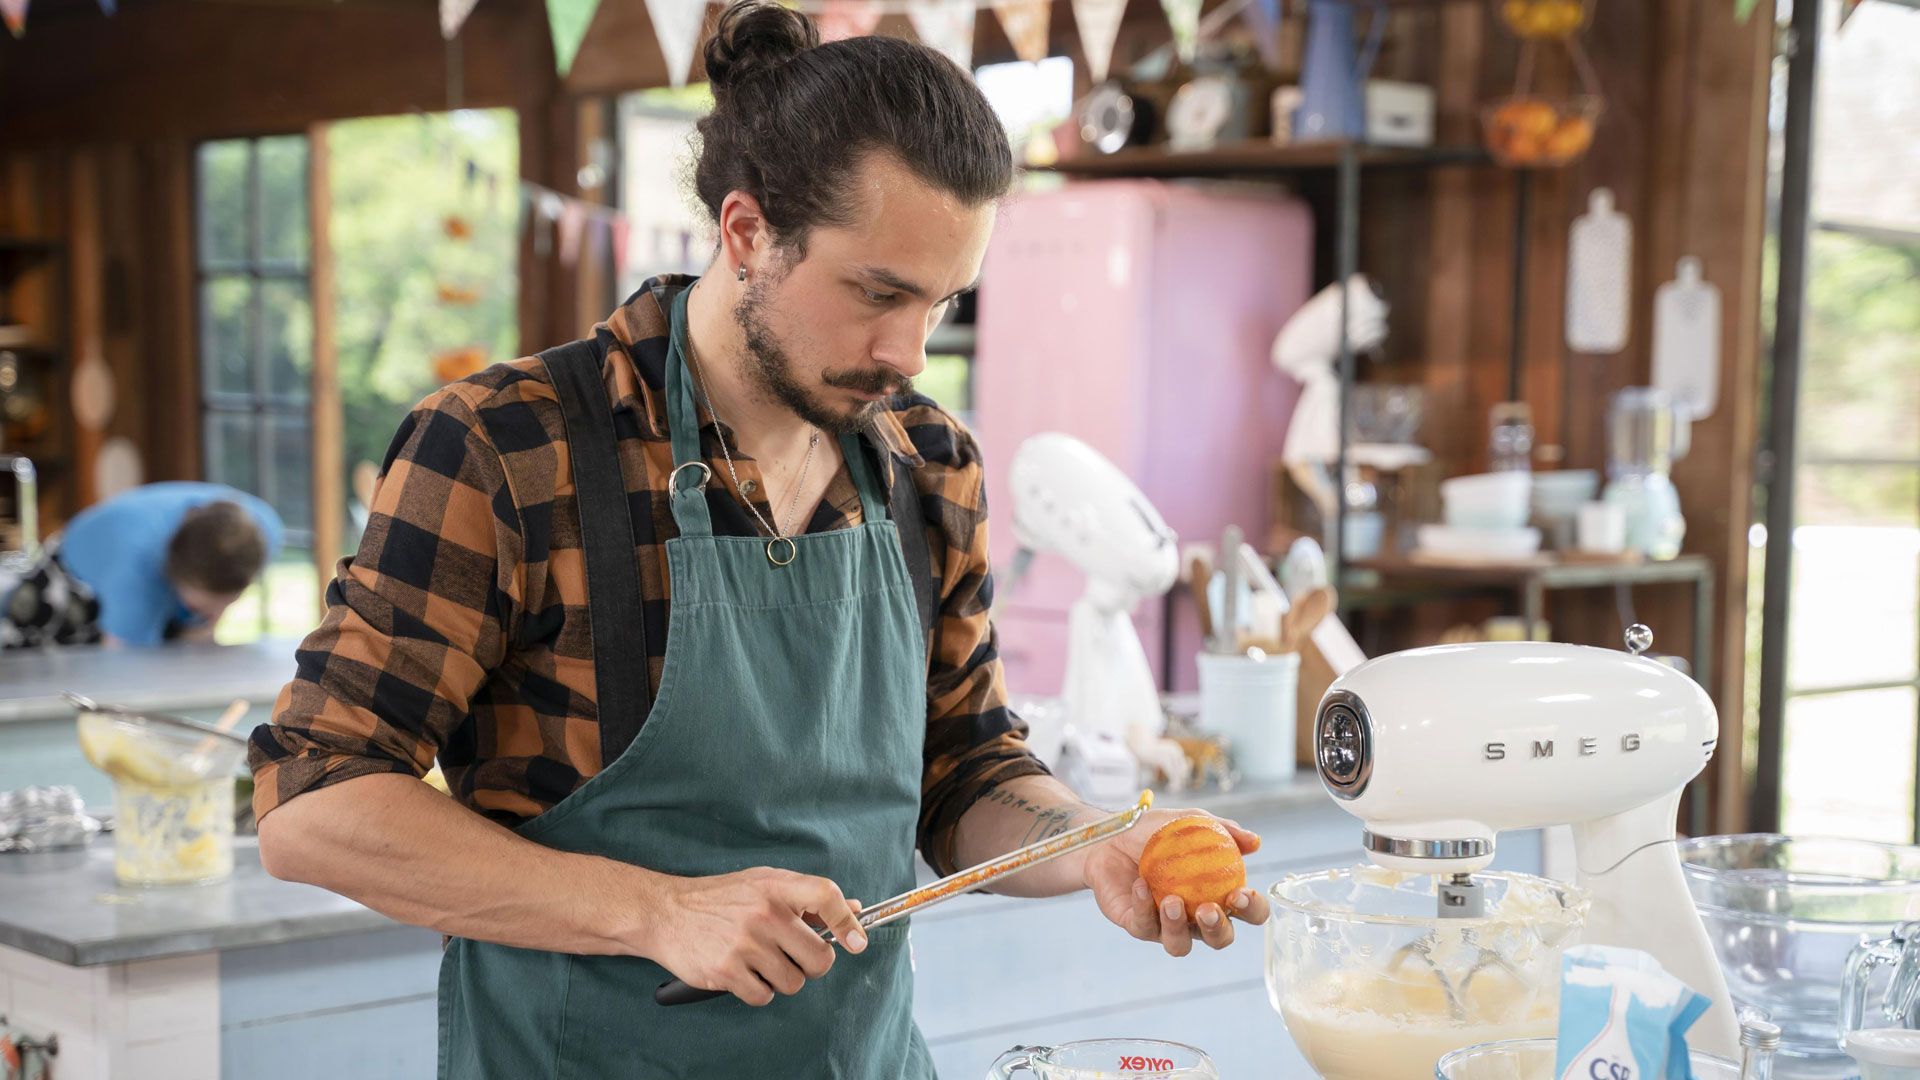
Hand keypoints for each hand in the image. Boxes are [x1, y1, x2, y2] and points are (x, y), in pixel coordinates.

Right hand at [645, 867, 866, 1006]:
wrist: (665, 912)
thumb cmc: (719, 898)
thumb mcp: (763, 884)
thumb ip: (807, 898)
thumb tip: (854, 910)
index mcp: (776, 887)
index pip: (826, 896)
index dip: (848, 921)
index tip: (856, 941)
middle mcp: (764, 913)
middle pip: (819, 958)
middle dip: (812, 965)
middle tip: (795, 958)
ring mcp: (745, 943)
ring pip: (793, 982)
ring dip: (781, 980)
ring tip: (761, 963)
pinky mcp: (726, 970)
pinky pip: (764, 997)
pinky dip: (757, 992)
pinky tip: (744, 973)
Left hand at [1082, 809, 1268, 956]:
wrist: (1109, 836)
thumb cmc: (1154, 832)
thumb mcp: (1191, 822)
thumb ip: (1224, 830)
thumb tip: (1255, 841)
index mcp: (1217, 894)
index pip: (1247, 912)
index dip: (1252, 909)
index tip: (1240, 893)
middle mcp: (1195, 917)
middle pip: (1220, 939)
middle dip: (1218, 929)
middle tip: (1207, 908)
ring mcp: (1166, 925)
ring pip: (1181, 945)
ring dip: (1178, 927)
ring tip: (1170, 900)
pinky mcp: (1138, 926)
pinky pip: (1144, 926)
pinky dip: (1143, 906)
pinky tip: (1139, 884)